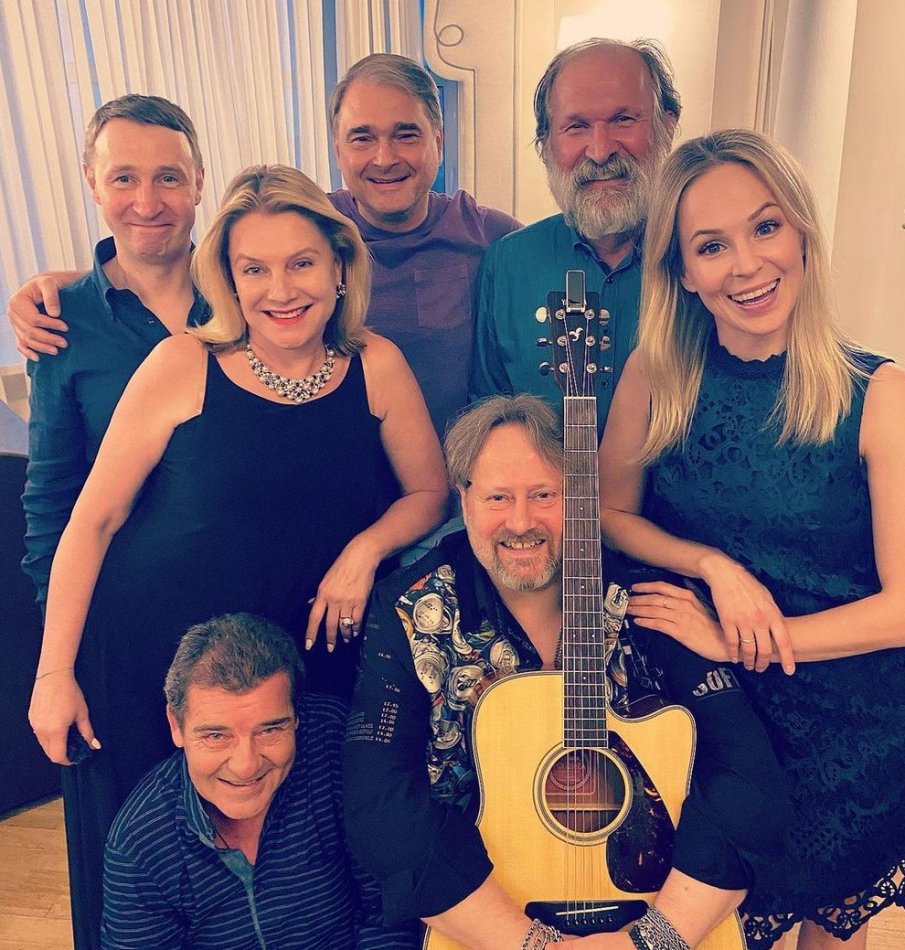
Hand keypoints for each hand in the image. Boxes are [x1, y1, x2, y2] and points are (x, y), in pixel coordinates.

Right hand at [9, 275, 68, 359]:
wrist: (42, 288)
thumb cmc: (47, 284)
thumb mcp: (50, 283)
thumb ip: (52, 296)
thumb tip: (54, 314)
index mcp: (17, 302)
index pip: (33, 319)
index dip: (50, 325)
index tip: (66, 327)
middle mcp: (12, 313)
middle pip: (30, 332)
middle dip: (48, 339)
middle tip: (64, 343)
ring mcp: (14, 323)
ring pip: (26, 340)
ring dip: (41, 347)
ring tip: (56, 351)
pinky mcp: (18, 330)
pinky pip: (20, 344)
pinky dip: (28, 352)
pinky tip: (37, 358)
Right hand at [29, 669, 98, 764]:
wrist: (53, 677)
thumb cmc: (70, 693)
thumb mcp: (82, 713)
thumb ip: (87, 732)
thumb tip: (95, 746)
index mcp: (56, 731)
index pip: (58, 756)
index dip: (68, 760)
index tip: (76, 757)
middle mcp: (42, 731)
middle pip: (49, 753)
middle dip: (62, 753)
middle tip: (74, 747)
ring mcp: (35, 725)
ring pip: (43, 744)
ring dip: (54, 744)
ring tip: (67, 734)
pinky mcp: (31, 719)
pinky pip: (39, 734)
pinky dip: (48, 735)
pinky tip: (58, 725)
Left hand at [304, 534, 379, 652]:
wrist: (360, 558)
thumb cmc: (341, 567)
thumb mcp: (325, 580)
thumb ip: (319, 594)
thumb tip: (310, 603)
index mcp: (323, 594)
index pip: (314, 618)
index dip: (311, 633)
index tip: (309, 645)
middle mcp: (334, 600)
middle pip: (330, 625)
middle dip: (330, 639)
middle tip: (330, 649)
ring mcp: (348, 601)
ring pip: (344, 625)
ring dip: (345, 635)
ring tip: (346, 640)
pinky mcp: (361, 601)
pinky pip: (357, 620)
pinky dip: (356, 628)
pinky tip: (356, 632)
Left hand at [629, 581, 731, 663]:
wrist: (725, 643)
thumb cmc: (715, 625)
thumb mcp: (704, 605)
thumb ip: (692, 593)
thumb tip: (685, 582)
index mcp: (688, 596)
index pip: (662, 587)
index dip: (646, 586)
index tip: (634, 587)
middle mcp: (683, 604)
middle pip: (654, 598)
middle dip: (637, 599)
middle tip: (625, 601)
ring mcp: (681, 618)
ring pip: (654, 610)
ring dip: (638, 610)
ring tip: (628, 610)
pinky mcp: (680, 632)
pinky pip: (658, 624)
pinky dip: (645, 622)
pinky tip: (637, 622)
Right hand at [698, 554, 794, 673]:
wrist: (726, 574)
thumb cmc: (748, 584)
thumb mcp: (767, 597)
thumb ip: (773, 614)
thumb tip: (778, 629)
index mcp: (772, 614)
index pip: (783, 641)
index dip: (788, 658)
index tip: (790, 671)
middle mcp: (759, 620)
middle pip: (764, 650)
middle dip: (763, 663)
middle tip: (761, 669)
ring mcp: (743, 621)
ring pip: (748, 649)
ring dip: (748, 661)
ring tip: (748, 666)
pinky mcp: (727, 621)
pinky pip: (732, 643)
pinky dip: (733, 653)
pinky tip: (734, 658)